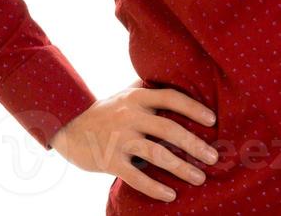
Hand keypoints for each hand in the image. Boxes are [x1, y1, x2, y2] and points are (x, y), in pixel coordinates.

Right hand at [50, 80, 219, 202]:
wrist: (67, 127)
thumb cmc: (105, 112)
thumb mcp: (125, 95)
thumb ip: (149, 91)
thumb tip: (181, 85)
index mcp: (137, 97)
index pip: (170, 98)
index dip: (193, 107)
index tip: (212, 120)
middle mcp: (130, 116)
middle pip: (168, 128)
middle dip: (194, 144)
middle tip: (214, 156)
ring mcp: (119, 138)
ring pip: (156, 154)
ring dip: (181, 167)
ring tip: (199, 178)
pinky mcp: (109, 161)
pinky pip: (136, 177)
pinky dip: (155, 187)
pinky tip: (170, 195)